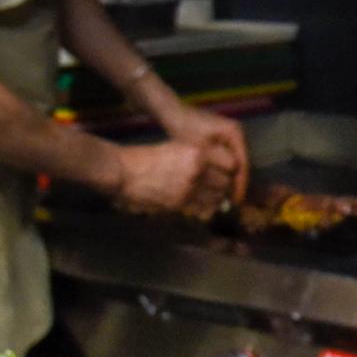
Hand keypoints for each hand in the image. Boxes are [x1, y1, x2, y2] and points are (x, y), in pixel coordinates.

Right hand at [107, 138, 234, 218]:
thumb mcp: (177, 148)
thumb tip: (219, 169)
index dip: (231, 169)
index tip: (228, 172)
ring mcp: (189, 187)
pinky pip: (203, 208)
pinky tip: (200, 205)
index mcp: (197, 151)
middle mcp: (197, 169)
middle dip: (225, 185)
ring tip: (211, 196)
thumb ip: (199, 157)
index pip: (231, 163)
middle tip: (221, 187)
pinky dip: (205, 208)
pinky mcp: (180, 203)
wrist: (124, 172)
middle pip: (226, 182)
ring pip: (217, 197)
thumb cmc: (149, 158)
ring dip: (216, 198)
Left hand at [155, 102, 248, 206]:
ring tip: (223, 197)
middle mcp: (237, 133)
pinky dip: (221, 171)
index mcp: (235, 133)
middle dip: (235, 183)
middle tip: (230, 203)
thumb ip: (217, 166)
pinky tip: (215, 185)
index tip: (237, 201)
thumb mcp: (201, 149)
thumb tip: (229, 187)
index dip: (240, 184)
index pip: (242, 164)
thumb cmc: (185, 129)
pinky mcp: (220, 138)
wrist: (172, 112)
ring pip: (232, 163)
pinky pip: (225, 158)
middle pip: (240, 164)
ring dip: (228, 179)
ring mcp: (229, 135)